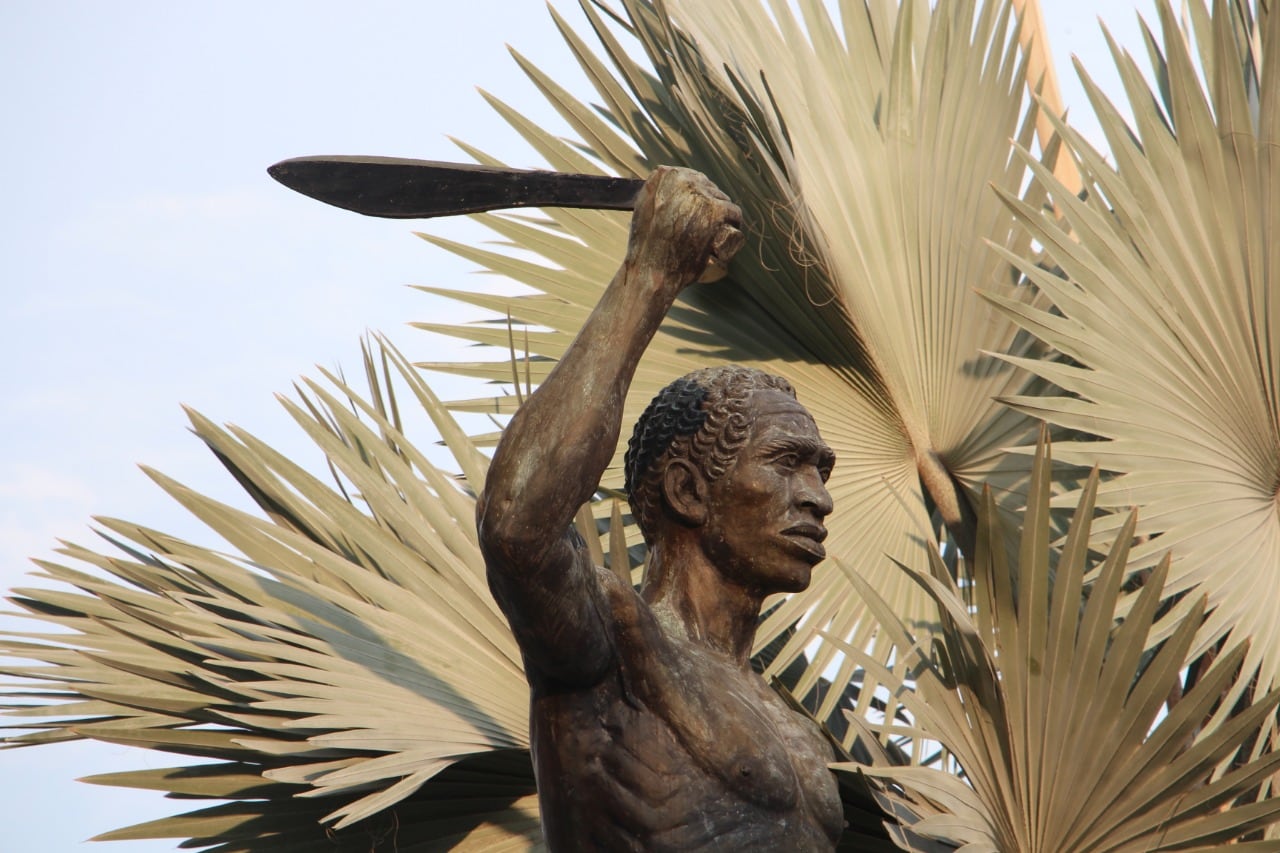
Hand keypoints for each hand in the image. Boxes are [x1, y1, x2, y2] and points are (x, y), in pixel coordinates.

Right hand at [625, 166, 744, 288]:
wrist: (651, 272)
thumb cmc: (647, 249)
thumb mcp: (643, 210)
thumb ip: (656, 191)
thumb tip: (667, 178)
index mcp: (664, 175)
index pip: (693, 179)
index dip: (698, 199)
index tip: (696, 216)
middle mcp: (682, 180)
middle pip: (710, 189)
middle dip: (709, 209)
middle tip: (702, 232)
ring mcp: (699, 195)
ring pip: (723, 201)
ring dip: (721, 220)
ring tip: (709, 238)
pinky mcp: (714, 211)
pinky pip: (734, 214)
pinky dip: (732, 229)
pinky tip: (722, 240)